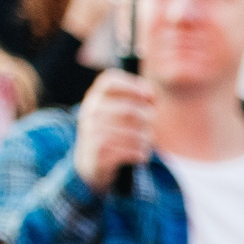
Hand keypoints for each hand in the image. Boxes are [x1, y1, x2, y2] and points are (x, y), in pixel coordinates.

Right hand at [73, 68, 155, 192]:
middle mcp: (91, 111)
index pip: (111, 81)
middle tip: (150, 126)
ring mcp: (92, 131)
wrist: (91, 163)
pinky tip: (140, 154)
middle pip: (131, 110)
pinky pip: (130, 151)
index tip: (150, 94)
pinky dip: (141, 153)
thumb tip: (152, 94)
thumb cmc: (114, 133)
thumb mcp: (122, 114)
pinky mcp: (98, 152)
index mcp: (96, 97)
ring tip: (146, 142)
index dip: (133, 85)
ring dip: (146, 139)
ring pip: (134, 133)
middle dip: (149, 119)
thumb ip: (139, 101)